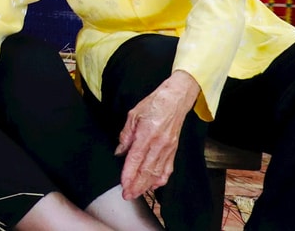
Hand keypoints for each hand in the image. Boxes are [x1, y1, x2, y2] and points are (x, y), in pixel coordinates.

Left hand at [116, 71, 200, 198]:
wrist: (176, 99)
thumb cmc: (154, 104)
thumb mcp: (133, 115)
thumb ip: (125, 135)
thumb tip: (119, 152)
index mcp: (147, 134)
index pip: (135, 159)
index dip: (129, 173)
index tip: (123, 184)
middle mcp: (159, 144)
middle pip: (147, 170)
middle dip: (136, 185)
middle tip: (127, 195)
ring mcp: (168, 148)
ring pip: (157, 172)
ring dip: (146, 185)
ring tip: (137, 193)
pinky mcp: (174, 150)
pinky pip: (168, 169)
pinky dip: (160, 179)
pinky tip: (153, 185)